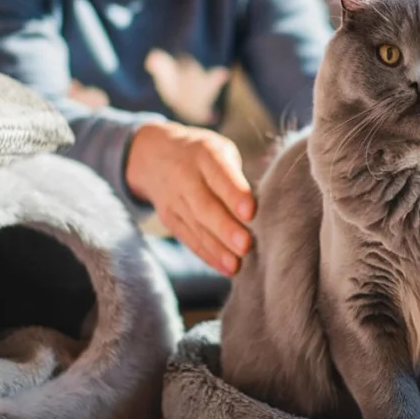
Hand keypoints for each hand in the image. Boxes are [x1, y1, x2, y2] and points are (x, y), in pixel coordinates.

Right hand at [126, 121, 254, 276]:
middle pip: (205, 206)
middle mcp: (185, 176)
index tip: (250, 212)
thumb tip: (265, 207)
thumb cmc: (204, 155)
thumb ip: (238, 175)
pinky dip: (208, 255)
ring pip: (196, 226)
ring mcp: (174, 199)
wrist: (154, 154)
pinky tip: (226, 268)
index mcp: (205, 154)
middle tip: (246, 245)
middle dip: (226, 228)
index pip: (220, 174)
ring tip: (238, 265)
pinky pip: (189, 239)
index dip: (235, 194)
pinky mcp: (169, 218)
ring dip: (218, 248)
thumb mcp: (220, 150)